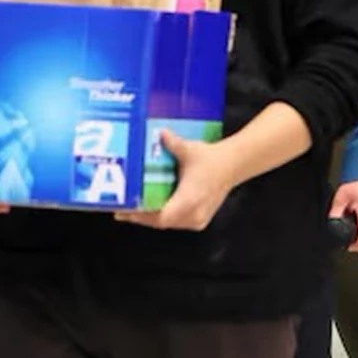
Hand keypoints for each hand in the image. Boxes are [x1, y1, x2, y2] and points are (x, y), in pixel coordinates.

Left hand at [117, 130, 236, 230]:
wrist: (234, 164)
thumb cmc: (213, 159)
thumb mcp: (190, 150)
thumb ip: (172, 143)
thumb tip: (159, 133)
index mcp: (190, 199)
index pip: (161, 216)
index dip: (142, 215)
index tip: (125, 209)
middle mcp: (194, 213)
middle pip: (160, 222)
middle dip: (140, 216)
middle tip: (122, 208)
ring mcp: (197, 219)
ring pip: (167, 224)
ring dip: (150, 218)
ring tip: (133, 209)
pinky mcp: (199, 219)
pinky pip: (175, 222)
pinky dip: (163, 217)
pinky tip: (151, 209)